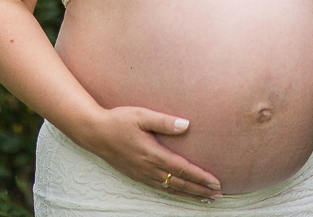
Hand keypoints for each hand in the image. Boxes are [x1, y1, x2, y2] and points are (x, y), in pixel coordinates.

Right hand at [76, 106, 221, 200]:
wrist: (94, 133)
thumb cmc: (119, 120)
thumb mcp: (142, 116)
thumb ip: (164, 121)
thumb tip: (186, 125)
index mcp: (152, 154)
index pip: (182, 169)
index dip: (200, 177)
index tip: (216, 182)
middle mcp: (148, 168)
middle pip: (179, 183)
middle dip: (199, 189)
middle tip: (218, 195)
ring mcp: (141, 174)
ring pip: (169, 188)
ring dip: (188, 193)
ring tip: (204, 197)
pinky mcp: (136, 175)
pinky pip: (159, 187)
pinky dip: (173, 192)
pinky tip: (179, 192)